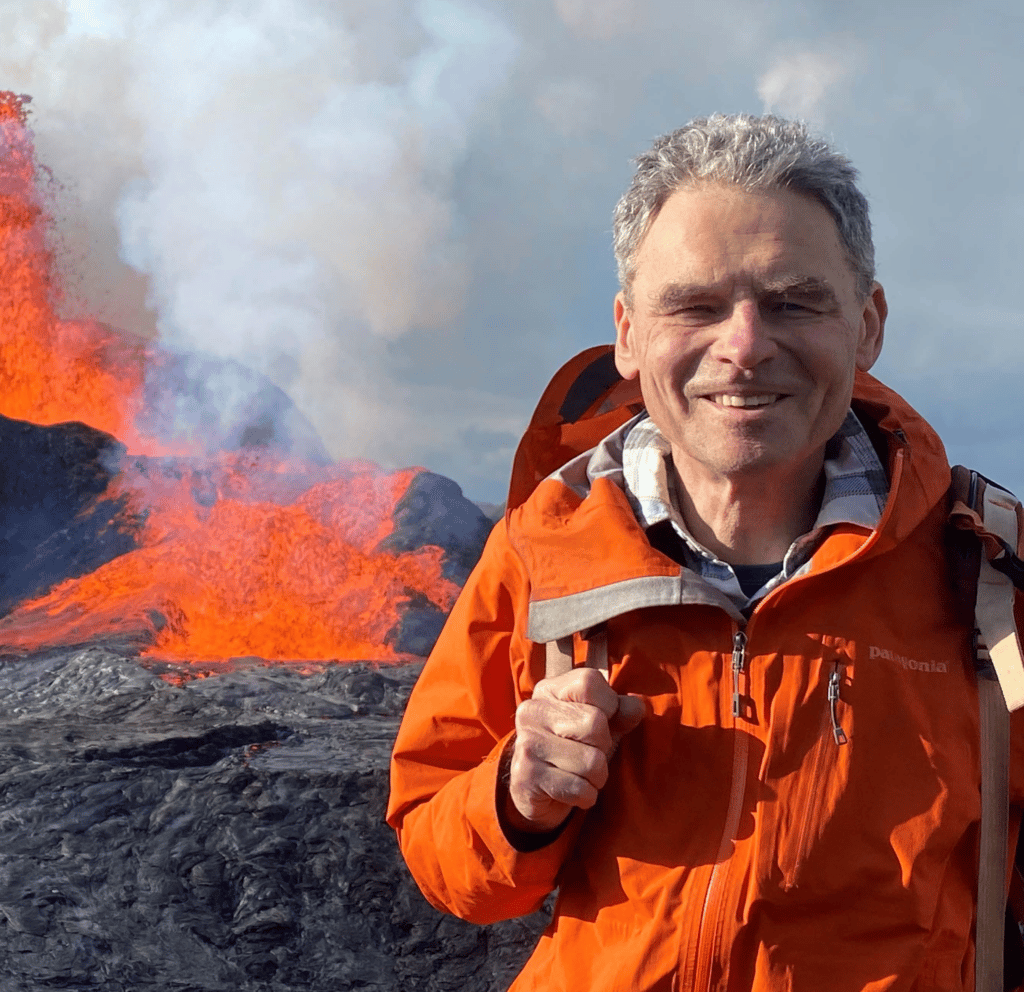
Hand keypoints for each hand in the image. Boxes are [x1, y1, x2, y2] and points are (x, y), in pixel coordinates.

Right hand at [504, 668, 644, 833]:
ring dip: (597, 776)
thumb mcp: (601, 725)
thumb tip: (636, 706)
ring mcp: (527, 743)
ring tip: (582, 775)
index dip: (608, 705)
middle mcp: (532, 711)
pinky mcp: (526, 776)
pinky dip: (586, 796)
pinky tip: (573, 791)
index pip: (589, 683)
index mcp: (549, 690)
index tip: (601, 721)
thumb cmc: (575, 749)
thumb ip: (621, 711)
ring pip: (590, 761)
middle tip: (590, 753)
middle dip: (604, 747)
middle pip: (594, 723)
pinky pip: (578, 788)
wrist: (537, 791)